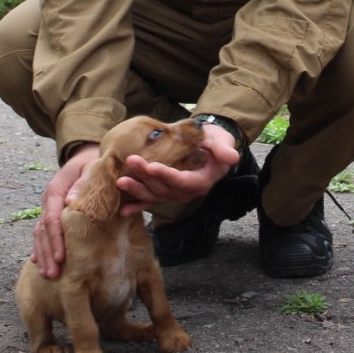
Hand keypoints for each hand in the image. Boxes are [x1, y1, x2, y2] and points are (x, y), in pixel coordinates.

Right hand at [31, 143, 99, 278]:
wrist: (86, 156)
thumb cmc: (92, 164)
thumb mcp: (90, 168)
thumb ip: (82, 183)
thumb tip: (71, 202)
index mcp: (55, 190)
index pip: (52, 218)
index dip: (56, 239)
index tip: (61, 257)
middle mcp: (47, 200)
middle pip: (43, 230)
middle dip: (47, 253)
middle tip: (52, 275)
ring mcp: (47, 207)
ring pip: (40, 233)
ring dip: (43, 254)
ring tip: (47, 275)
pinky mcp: (51, 212)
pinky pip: (42, 232)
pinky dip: (40, 247)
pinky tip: (39, 263)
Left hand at [116, 124, 240, 216]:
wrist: (209, 145)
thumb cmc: (215, 141)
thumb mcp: (222, 141)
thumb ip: (224, 149)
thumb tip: (231, 157)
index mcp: (201, 181)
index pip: (182, 181)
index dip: (166, 175)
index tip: (151, 166)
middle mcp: (187, 191)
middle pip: (164, 188)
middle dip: (146, 177)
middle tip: (132, 162)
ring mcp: (176, 193)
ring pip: (155, 196)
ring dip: (137, 190)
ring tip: (121, 181)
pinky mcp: (167, 191)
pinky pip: (151, 201)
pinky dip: (138, 206)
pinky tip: (124, 211)